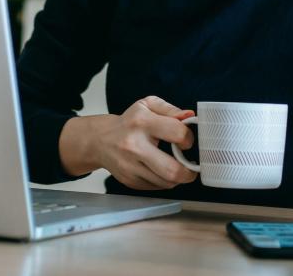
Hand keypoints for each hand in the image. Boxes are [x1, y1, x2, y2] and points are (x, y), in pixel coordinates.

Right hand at [59, 95, 197, 190]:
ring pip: (166, 182)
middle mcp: (134, 145)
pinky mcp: (129, 180)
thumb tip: (189, 116)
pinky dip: (164, 181)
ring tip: (177, 167)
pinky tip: (161, 170)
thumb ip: (171, 109)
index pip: (177, 133)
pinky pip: (156, 187)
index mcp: (142, 122)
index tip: (186, 141)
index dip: (188, 138)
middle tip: (192, 167)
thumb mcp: (148, 105)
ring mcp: (130, 166)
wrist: (100, 140)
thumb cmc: (129, 122)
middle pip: (172, 170)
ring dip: (178, 177)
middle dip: (189, 172)